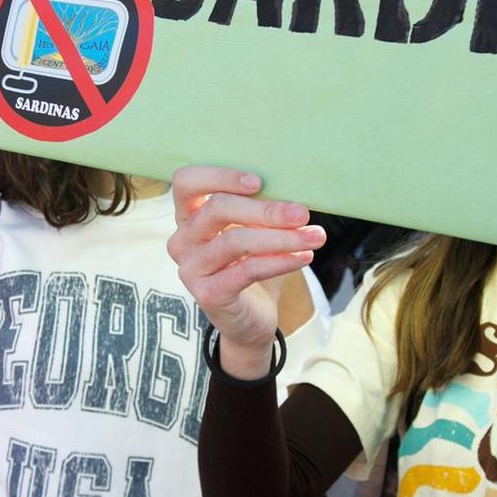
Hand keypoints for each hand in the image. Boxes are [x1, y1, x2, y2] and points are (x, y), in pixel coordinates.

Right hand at [167, 166, 324, 379]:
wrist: (250, 320)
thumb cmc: (252, 265)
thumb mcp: (255, 231)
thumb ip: (261, 208)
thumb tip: (293, 186)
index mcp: (189, 216)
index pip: (187, 181)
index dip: (220, 176)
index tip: (258, 182)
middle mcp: (182, 240)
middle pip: (217, 208)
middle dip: (266, 209)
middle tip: (302, 213)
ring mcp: (190, 268)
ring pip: (235, 241)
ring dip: (281, 236)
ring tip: (314, 237)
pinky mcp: (207, 293)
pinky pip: (247, 270)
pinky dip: (280, 261)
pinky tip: (304, 257)